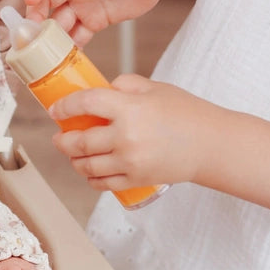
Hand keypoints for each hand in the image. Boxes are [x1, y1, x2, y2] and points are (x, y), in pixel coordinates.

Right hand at [24, 0, 180, 45]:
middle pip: (50, 0)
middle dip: (38, 15)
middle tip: (32, 32)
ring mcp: (84, 6)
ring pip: (60, 21)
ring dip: (52, 35)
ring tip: (47, 51)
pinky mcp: (92, 21)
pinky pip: (76, 35)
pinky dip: (70, 47)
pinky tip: (65, 59)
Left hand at [49, 75, 269, 224]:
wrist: (212, 145)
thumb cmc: (186, 113)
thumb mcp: (156, 89)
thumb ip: (125, 86)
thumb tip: (99, 90)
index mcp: (130, 109)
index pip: (86, 104)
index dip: (65, 106)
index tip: (57, 110)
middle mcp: (126, 137)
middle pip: (78, 142)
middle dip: (62, 140)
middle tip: (59, 137)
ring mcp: (129, 162)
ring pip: (86, 166)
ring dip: (74, 160)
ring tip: (73, 153)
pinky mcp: (134, 180)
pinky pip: (101, 183)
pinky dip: (90, 178)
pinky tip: (90, 170)